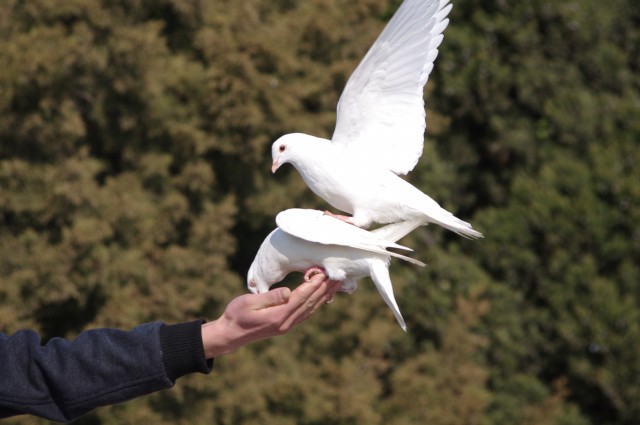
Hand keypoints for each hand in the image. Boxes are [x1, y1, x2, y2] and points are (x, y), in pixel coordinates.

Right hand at [201, 273, 340, 357]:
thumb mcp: (249, 303)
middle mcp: (286, 323)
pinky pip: (305, 313)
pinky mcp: (286, 325)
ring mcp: (287, 326)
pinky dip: (316, 302)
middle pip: (310, 303)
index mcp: (277, 316)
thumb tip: (288, 292)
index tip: (323, 273)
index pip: (300, 298)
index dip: (313, 285)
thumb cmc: (236, 314)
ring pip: (311, 309)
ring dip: (324, 295)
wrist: (231, 334)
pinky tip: (322, 296)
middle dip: (324, 289)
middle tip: (337, 275)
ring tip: (335, 284)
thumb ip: (269, 298)